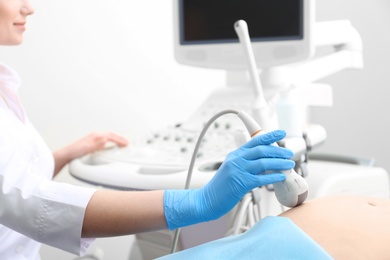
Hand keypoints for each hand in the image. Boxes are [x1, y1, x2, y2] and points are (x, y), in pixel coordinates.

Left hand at [65, 131, 128, 158]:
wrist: (66, 154)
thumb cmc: (75, 151)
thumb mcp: (87, 148)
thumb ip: (97, 144)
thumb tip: (106, 140)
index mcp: (96, 135)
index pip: (111, 135)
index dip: (120, 139)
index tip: (126, 143)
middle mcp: (96, 135)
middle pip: (111, 134)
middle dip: (120, 138)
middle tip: (127, 142)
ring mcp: (94, 138)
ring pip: (108, 136)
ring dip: (116, 139)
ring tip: (122, 143)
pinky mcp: (93, 142)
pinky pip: (105, 139)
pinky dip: (111, 141)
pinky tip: (111, 145)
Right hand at [164, 130, 294, 229]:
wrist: (206, 200)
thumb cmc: (220, 187)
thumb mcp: (231, 169)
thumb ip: (245, 164)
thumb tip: (265, 163)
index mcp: (235, 155)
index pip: (255, 140)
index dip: (270, 136)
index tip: (281, 133)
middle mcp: (236, 160)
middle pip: (261, 150)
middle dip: (278, 151)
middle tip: (289, 153)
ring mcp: (238, 171)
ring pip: (263, 162)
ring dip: (279, 163)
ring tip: (289, 165)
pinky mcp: (241, 183)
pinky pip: (261, 178)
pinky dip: (273, 177)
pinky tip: (281, 177)